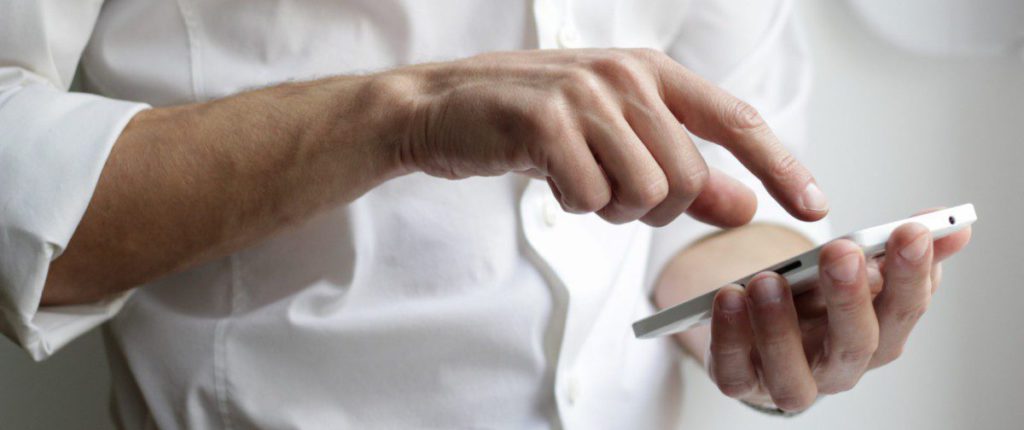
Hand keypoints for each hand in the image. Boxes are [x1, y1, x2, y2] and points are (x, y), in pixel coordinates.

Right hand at [384, 49, 827, 226]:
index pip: (736, 121)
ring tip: (577, 179)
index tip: (814, 206)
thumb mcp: (615, 140)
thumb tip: (745, 207)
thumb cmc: (533, 123)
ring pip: (644, 193)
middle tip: (609, 191)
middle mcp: (626, 76)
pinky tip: (548, 177)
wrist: (443, 107)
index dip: (780, 166)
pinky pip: (591, 198)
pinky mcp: (546, 123)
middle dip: (655, 207)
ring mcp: (585, 96)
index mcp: (651, 72)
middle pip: (687, 178)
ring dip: (610, 208)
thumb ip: (683, 172)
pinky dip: (573, 205)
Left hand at [705, 214, 971, 411]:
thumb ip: (897, 248)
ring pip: (792, 373)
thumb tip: (952, 224)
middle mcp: (838, 367)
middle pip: (855, 345)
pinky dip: (729, 337)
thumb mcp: (855, 269)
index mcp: (877, 335)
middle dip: (850, 298)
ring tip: (768, 280)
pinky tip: (728, 297)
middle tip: (841, 252)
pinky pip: (734, 372)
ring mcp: (789, 380)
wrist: (761, 329)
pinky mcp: (741, 382)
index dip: (912, 274)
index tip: (911, 231)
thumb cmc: (816, 300)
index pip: (904, 310)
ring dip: (780, 327)